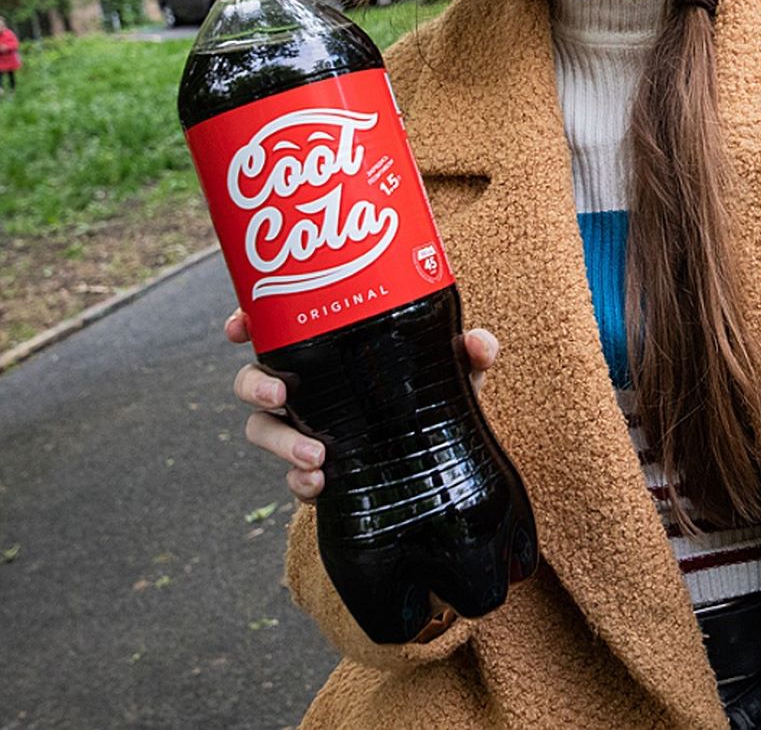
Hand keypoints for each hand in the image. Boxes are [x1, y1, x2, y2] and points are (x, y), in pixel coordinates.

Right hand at [226, 311, 500, 501]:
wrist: (444, 455)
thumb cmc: (439, 392)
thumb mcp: (456, 369)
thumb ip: (472, 353)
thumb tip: (478, 344)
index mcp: (328, 349)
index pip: (273, 327)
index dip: (245, 321)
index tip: (237, 327)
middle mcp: (308, 386)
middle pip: (253, 379)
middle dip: (254, 384)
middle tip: (279, 393)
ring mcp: (306, 428)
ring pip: (262, 429)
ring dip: (279, 442)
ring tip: (316, 456)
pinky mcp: (316, 470)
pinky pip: (292, 478)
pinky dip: (299, 482)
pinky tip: (319, 485)